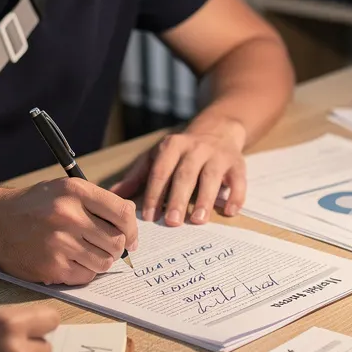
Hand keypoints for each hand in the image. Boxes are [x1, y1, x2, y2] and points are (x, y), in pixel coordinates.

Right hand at [0, 178, 138, 285]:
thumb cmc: (35, 206)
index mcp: (76, 192)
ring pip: (104, 262)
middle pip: (117, 241)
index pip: (123, 213)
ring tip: (86, 254)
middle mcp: (68, 216)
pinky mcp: (52, 267)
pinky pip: (86, 276)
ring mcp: (60, 243)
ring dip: (100, 261)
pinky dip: (84, 272)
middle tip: (105, 247)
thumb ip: (98, 202)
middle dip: (116, 248)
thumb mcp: (65, 190)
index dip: (133, 229)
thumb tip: (131, 222)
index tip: (131, 238)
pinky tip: (71, 262)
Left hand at [110, 118, 247, 225]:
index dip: (153, 193)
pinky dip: (236, 196)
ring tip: (198, 220)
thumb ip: (137, 176)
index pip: (160, 171)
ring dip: (205, 199)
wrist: (218, 128)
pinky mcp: (238, 163)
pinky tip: (229, 212)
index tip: (148, 217)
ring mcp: (218, 155)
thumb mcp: (157, 156)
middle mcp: (196, 148)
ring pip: (212, 177)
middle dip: (177, 198)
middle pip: (185, 175)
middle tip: (171, 222)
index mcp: (172, 146)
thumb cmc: (181, 150)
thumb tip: (113, 194)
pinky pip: (239, 180)